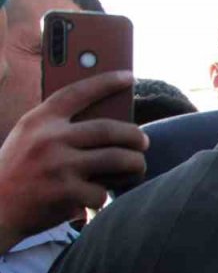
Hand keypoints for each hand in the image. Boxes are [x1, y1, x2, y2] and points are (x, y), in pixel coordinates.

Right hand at [0, 71, 146, 251]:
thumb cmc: (18, 171)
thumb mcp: (28, 138)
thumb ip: (59, 127)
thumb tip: (111, 120)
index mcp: (39, 120)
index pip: (78, 92)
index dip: (106, 82)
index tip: (128, 76)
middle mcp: (49, 138)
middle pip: (110, 129)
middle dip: (135, 136)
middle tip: (143, 141)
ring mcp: (59, 165)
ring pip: (117, 159)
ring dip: (135, 164)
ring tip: (137, 166)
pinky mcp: (66, 192)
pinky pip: (102, 191)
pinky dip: (102, 196)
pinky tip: (94, 196)